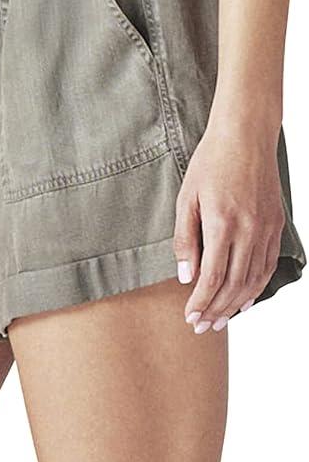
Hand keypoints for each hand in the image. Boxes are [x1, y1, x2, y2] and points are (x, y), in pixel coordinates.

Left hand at [173, 120, 284, 332]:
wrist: (247, 135)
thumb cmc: (211, 162)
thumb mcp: (186, 198)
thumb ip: (185, 240)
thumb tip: (187, 276)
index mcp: (223, 223)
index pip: (213, 276)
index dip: (201, 301)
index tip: (190, 317)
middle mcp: (249, 229)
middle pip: (234, 284)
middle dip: (216, 310)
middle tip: (202, 327)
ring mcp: (266, 228)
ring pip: (254, 279)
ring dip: (236, 305)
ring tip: (220, 321)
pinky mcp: (276, 225)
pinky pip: (268, 265)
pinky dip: (256, 288)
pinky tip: (245, 301)